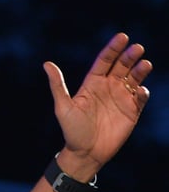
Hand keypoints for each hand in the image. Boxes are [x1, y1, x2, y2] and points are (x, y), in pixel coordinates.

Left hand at [43, 32, 150, 174]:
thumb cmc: (72, 130)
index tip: (122, 37)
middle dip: (130, 56)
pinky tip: (141, 91)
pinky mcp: (132, 111)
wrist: (85, 153)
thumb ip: (58, 86)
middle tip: (137, 48)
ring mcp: (121, 98)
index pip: (105, 60)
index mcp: (93, 83)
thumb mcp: (63, 107)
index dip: (113, 48)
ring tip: (145, 64)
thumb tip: (46, 64)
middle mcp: (108, 87)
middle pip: (122, 66)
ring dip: (140, 70)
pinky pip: (140, 98)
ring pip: (134, 79)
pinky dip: (142, 93)